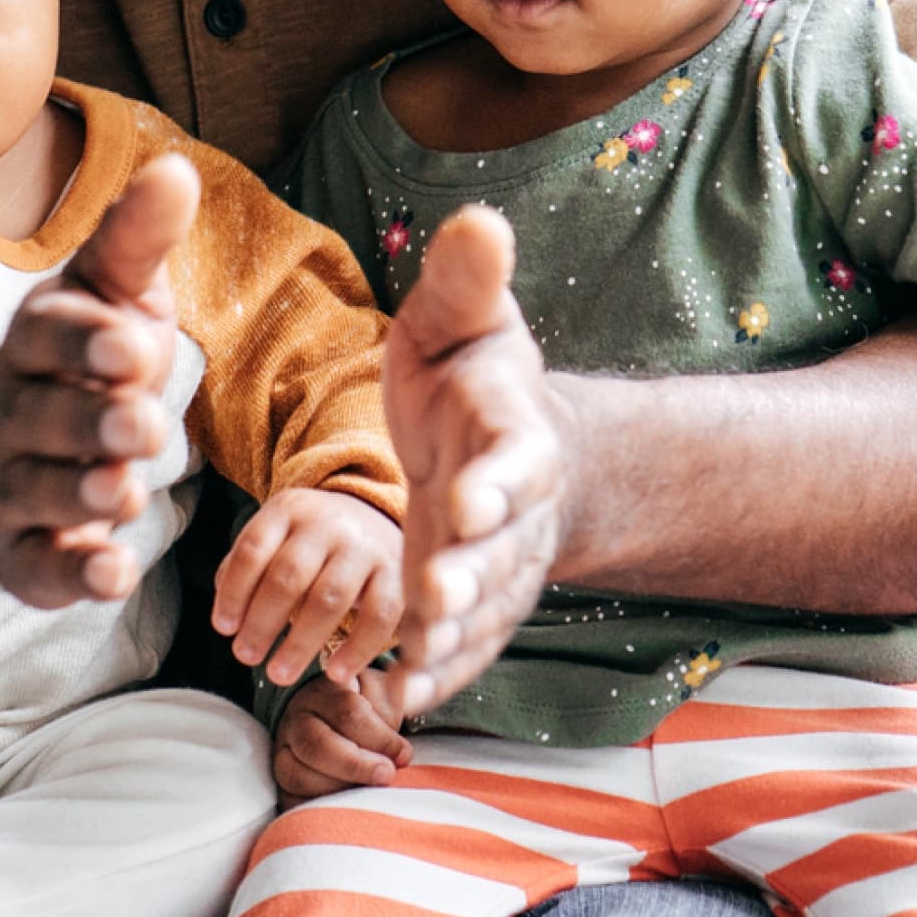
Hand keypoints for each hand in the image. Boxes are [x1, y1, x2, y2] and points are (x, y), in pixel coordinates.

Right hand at [0, 153, 198, 608]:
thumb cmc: (79, 360)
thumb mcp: (107, 294)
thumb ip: (137, 241)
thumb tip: (176, 170)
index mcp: (37, 342)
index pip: (50, 334)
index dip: (88, 341)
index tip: (134, 345)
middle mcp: (12, 413)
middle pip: (46, 418)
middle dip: (93, 421)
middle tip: (142, 425)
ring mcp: (9, 485)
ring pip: (43, 493)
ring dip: (87, 492)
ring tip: (127, 493)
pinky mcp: (20, 553)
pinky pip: (42, 570)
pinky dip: (76, 574)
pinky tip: (113, 572)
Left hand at [211, 487, 403, 685]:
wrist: (376, 515)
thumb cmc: (312, 540)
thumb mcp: (277, 535)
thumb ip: (248, 568)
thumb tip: (228, 617)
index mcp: (289, 510)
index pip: (253, 549)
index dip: (235, 592)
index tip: (223, 628)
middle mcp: (327, 525)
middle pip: (288, 575)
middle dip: (262, 622)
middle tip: (245, 656)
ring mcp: (364, 548)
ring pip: (329, 598)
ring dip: (300, 642)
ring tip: (278, 674)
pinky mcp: (397, 574)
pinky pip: (379, 616)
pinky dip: (357, 649)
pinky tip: (335, 673)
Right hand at [272, 668, 412, 799]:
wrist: (342, 728)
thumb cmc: (370, 714)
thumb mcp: (386, 698)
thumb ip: (401, 702)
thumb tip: (409, 731)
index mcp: (324, 693)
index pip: (347, 712)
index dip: (379, 737)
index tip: (404, 755)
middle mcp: (296, 721)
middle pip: (315, 745)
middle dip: (355, 766)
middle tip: (386, 775)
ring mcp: (283, 753)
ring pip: (295, 775)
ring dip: (337, 790)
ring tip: (368, 796)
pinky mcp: (281, 784)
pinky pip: (289, 801)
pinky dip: (316, 809)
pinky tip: (346, 809)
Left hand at [381, 206, 574, 716]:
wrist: (505, 444)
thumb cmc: (470, 374)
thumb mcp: (461, 319)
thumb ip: (466, 282)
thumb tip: (478, 219)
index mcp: (514, 434)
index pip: (515, 460)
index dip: (497, 483)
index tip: (471, 501)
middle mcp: (515, 509)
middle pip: (501, 548)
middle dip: (470, 571)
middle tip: (436, 591)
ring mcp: (498, 564)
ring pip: (483, 607)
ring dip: (450, 636)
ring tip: (412, 666)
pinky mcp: (471, 602)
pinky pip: (463, 643)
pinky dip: (438, 670)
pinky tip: (400, 697)